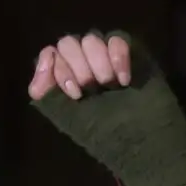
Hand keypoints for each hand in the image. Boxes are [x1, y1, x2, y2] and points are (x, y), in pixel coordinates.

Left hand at [28, 30, 185, 185]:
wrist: (144, 145)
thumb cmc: (106, 137)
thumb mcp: (68, 118)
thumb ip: (46, 94)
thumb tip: (40, 70)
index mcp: (66, 77)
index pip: (51, 54)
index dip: (59, 68)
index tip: (75, 93)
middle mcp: (84, 64)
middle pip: (68, 43)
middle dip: (79, 68)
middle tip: (94, 91)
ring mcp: (106, 57)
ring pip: (91, 39)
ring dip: (98, 63)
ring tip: (111, 86)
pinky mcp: (131, 54)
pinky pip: (117, 39)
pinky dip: (118, 56)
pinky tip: (124, 80)